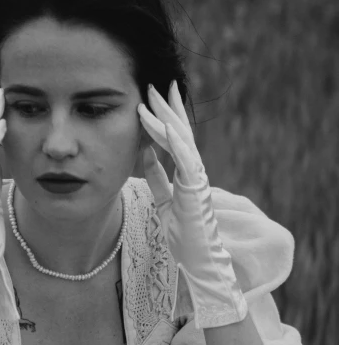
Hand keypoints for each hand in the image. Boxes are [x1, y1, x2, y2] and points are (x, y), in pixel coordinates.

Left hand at [137, 81, 247, 328]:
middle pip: (180, 132)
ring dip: (166, 118)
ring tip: (154, 98)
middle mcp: (194, 171)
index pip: (176, 138)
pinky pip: (185, 162)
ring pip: (181, 141)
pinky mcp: (195, 190)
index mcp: (187, 173)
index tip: (154, 97)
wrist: (199, 260)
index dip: (165, 116)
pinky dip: (176, 144)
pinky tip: (166, 127)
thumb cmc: (184, 235)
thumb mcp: (164, 199)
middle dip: (167, 107)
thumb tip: (144, 154)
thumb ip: (157, 177)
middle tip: (153, 85)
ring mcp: (196, 179)